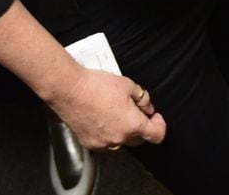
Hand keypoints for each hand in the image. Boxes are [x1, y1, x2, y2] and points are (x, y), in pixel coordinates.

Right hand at [50, 66, 165, 150]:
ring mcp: (103, 143)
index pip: (156, 135)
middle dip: (140, 127)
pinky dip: (107, 132)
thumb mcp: (127, 84)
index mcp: (132, 124)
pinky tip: (101, 117)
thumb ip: (142, 98)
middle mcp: (119, 138)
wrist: (69, 89)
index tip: (155, 118)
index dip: (159, 126)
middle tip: (134, 111)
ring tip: (114, 111)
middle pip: (138, 139)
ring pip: (120, 140)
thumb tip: (147, 107)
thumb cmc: (96, 85)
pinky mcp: (89, 143)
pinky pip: (104, 141)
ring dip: (122, 130)